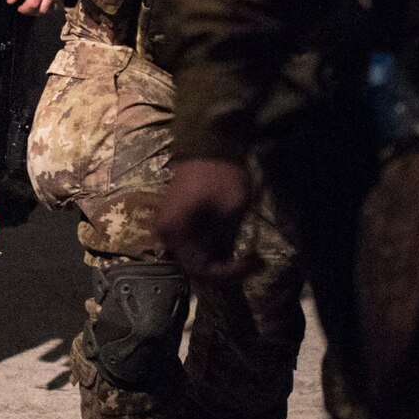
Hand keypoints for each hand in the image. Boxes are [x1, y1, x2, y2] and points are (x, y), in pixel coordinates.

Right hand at [155, 156, 254, 279]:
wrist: (207, 144)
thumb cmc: (219, 175)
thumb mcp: (231, 210)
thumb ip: (227, 240)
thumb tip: (229, 259)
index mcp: (175, 231)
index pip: (199, 269)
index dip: (227, 273)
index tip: (252, 261)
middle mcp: (166, 232)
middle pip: (194, 266)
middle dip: (224, 270)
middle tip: (251, 263)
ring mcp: (170, 226)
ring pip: (194, 256)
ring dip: (219, 260)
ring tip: (245, 256)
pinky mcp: (177, 220)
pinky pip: (193, 244)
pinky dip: (213, 248)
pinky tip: (232, 244)